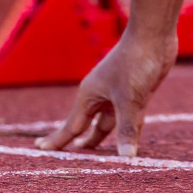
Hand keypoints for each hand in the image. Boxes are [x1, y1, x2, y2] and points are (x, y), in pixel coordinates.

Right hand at [36, 33, 176, 156]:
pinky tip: (126, 140)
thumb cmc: (135, 61)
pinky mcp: (136, 93)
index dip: (57, 140)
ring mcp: (118, 94)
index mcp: (89, 95)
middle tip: (66, 157)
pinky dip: (125, 131)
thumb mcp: (130, 98)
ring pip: (107, 123)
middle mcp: (100, 96)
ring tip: (89, 154)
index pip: (71, 126)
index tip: (39, 149)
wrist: (153, 34)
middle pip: (87, 126)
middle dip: (78, 142)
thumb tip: (126, 158)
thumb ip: (127, 128)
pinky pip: (127, 118)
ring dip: (100, 138)